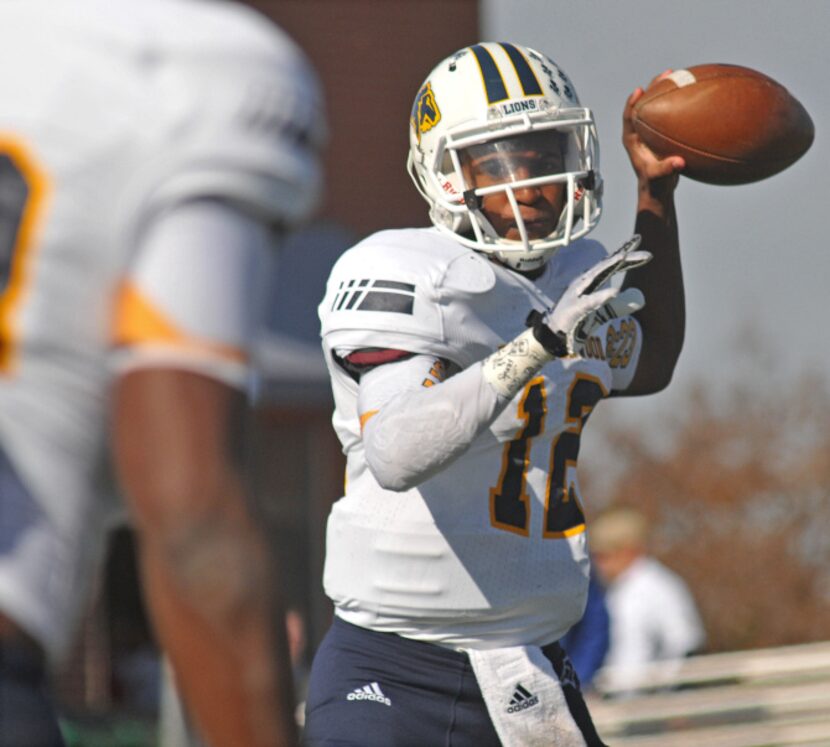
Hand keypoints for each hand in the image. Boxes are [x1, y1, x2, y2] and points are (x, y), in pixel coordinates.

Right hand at [530, 235, 650, 355]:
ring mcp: (578, 293)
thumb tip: (640, 300)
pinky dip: (601, 296)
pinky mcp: (576, 308)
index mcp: (592, 281)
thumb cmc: (577, 318)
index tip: (646, 252)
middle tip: (646, 254)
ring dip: (610, 265)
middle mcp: (584, 282)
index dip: (628, 256)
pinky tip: (614, 292)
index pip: (612, 265)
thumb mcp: (602, 310)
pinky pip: (590, 301)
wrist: (555, 331)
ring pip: (596, 275)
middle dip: (625, 256)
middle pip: (607, 265)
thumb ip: (619, 304)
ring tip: (625, 256)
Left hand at [623, 71, 685, 190]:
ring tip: (679, 76)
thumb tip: (679, 163)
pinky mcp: (661, 134)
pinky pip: (669, 114)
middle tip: (666, 74)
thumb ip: (667, 169)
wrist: (658, 190)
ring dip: (666, 91)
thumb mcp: (659, 176)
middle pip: (644, 104)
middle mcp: (640, 133)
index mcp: (632, 140)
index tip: (639, 90)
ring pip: (656, 106)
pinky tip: (693, 95)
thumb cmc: (655, 184)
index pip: (629, 116)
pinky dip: (679, 104)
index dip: (632, 102)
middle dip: (653, 88)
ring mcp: (650, 132)